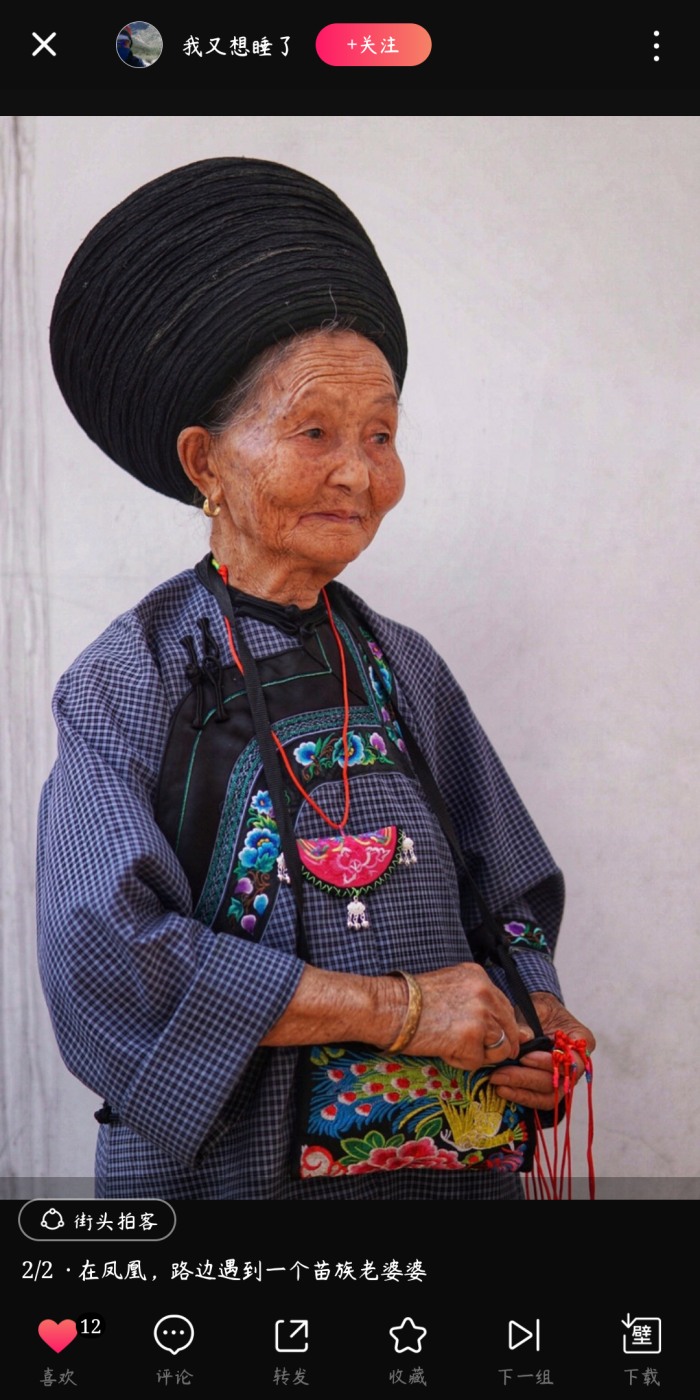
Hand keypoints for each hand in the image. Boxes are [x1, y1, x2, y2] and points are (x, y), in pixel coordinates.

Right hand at [402, 962, 531, 1069]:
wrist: (388, 1007)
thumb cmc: (409, 1000)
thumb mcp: (449, 987)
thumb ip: (478, 1002)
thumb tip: (516, 1031)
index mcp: (479, 976)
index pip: (505, 1008)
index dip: (498, 1027)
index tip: (490, 1036)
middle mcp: (485, 992)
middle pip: (509, 1028)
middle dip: (497, 1044)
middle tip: (475, 1049)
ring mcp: (480, 1015)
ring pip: (499, 1048)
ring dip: (478, 1053)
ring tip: (452, 1045)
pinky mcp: (471, 1038)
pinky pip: (478, 1062)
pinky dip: (461, 1061)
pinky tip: (443, 1049)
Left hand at [489, 993, 595, 1111]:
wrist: (539, 1014)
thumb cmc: (541, 1009)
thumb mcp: (536, 1008)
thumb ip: (529, 1024)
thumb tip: (522, 1038)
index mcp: (581, 1042)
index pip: (571, 1061)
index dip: (548, 1063)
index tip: (524, 1057)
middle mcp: (576, 1065)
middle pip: (556, 1081)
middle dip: (526, 1078)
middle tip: (500, 1073)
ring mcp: (564, 1079)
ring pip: (548, 1095)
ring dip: (522, 1092)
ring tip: (498, 1083)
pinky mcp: (549, 1087)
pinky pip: (539, 1098)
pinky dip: (521, 1096)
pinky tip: (502, 1089)